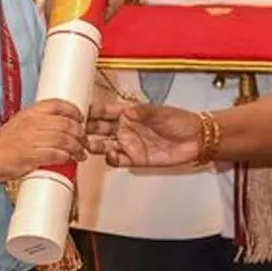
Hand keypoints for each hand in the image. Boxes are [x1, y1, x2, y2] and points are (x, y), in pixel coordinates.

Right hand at [0, 99, 85, 180]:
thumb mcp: (18, 125)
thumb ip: (36, 125)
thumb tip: (55, 130)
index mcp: (30, 113)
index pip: (58, 104)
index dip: (74, 111)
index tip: (81, 117)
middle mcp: (33, 123)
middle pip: (66, 123)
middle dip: (80, 133)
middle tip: (84, 139)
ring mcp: (32, 139)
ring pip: (65, 139)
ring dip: (77, 147)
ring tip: (80, 153)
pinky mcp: (32, 156)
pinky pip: (57, 154)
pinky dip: (67, 157)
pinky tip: (70, 160)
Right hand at [85, 102, 201, 166]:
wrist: (196, 140)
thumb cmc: (181, 121)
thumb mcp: (161, 112)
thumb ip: (143, 112)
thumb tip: (127, 111)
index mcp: (129, 113)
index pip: (104, 111)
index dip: (91, 111)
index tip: (78, 111)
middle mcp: (126, 128)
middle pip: (99, 128)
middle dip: (85, 129)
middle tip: (75, 130)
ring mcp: (129, 144)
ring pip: (103, 144)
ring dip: (93, 145)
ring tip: (86, 144)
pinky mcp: (135, 158)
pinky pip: (117, 159)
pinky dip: (110, 158)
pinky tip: (109, 154)